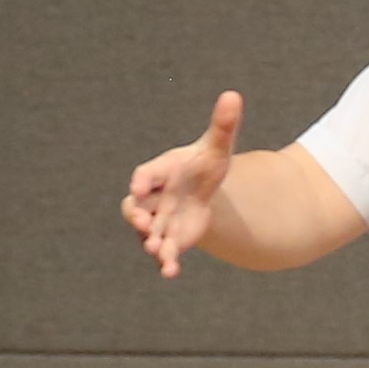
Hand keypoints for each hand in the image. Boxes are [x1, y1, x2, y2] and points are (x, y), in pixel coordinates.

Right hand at [122, 91, 242, 278]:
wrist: (206, 190)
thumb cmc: (204, 164)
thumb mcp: (217, 147)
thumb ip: (222, 125)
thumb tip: (233, 95)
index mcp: (160, 172)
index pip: (146, 175)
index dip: (142, 180)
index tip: (140, 186)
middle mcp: (153, 199)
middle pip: (135, 208)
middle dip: (136, 216)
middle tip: (143, 223)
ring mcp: (159, 221)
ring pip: (147, 234)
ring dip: (151, 243)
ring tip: (158, 251)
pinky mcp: (171, 239)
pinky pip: (164, 253)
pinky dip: (166, 263)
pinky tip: (171, 272)